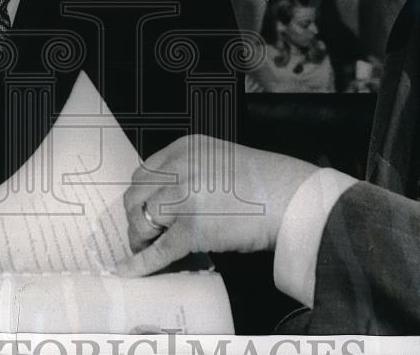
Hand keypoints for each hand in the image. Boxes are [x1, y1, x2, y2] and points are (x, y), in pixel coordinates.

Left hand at [114, 135, 317, 276]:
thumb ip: (188, 171)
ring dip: (142, 238)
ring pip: (142, 221)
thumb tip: (164, 199)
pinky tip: (128, 270)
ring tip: (151, 247)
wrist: (290, 199)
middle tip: (144, 234)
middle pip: (136, 196)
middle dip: (137, 218)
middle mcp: (179, 168)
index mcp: (184, 148)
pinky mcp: (191, 229)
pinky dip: (140, 263)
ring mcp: (183, 198)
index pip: (144, 173)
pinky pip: (158, 250)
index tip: (143, 210)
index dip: (141, 196)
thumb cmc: (263, 182)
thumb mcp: (217, 159)